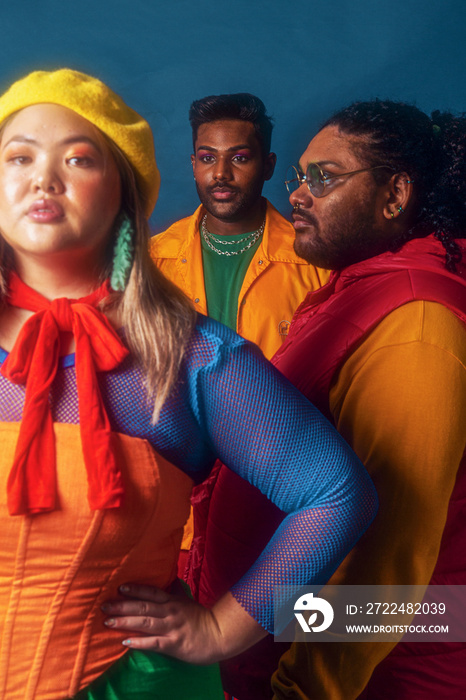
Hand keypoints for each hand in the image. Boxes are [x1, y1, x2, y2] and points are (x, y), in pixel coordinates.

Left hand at [102, 583, 266, 664]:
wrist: (219, 634)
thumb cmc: (201, 619)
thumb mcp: (186, 603)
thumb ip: (172, 596)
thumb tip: (162, 586)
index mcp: (173, 601)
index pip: (151, 593)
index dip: (135, 590)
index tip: (119, 588)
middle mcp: (170, 612)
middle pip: (143, 607)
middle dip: (122, 606)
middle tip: (104, 606)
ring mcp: (172, 627)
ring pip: (145, 623)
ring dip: (125, 621)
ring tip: (108, 621)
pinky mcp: (174, 644)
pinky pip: (154, 643)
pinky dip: (139, 642)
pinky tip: (125, 643)